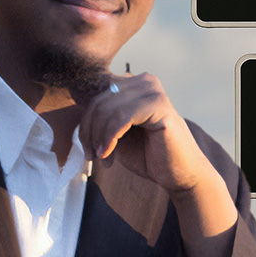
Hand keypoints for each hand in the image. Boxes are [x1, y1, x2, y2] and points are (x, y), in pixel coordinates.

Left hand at [78, 72, 205, 192]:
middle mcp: (145, 81)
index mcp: (135, 84)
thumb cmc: (149, 154)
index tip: (87, 147)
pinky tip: (109, 154)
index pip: (97, 93)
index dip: (85, 121)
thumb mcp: (118, 132)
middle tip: (92, 156)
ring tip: (102, 157)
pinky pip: (121, 117)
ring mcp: (154, 91)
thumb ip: (103, 117)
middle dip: (89, 131)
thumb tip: (76, 102)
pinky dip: (109, 138)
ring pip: (107, 108)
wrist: (179, 174)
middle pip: (99, 100)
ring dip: (98, 137)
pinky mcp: (160, 106)